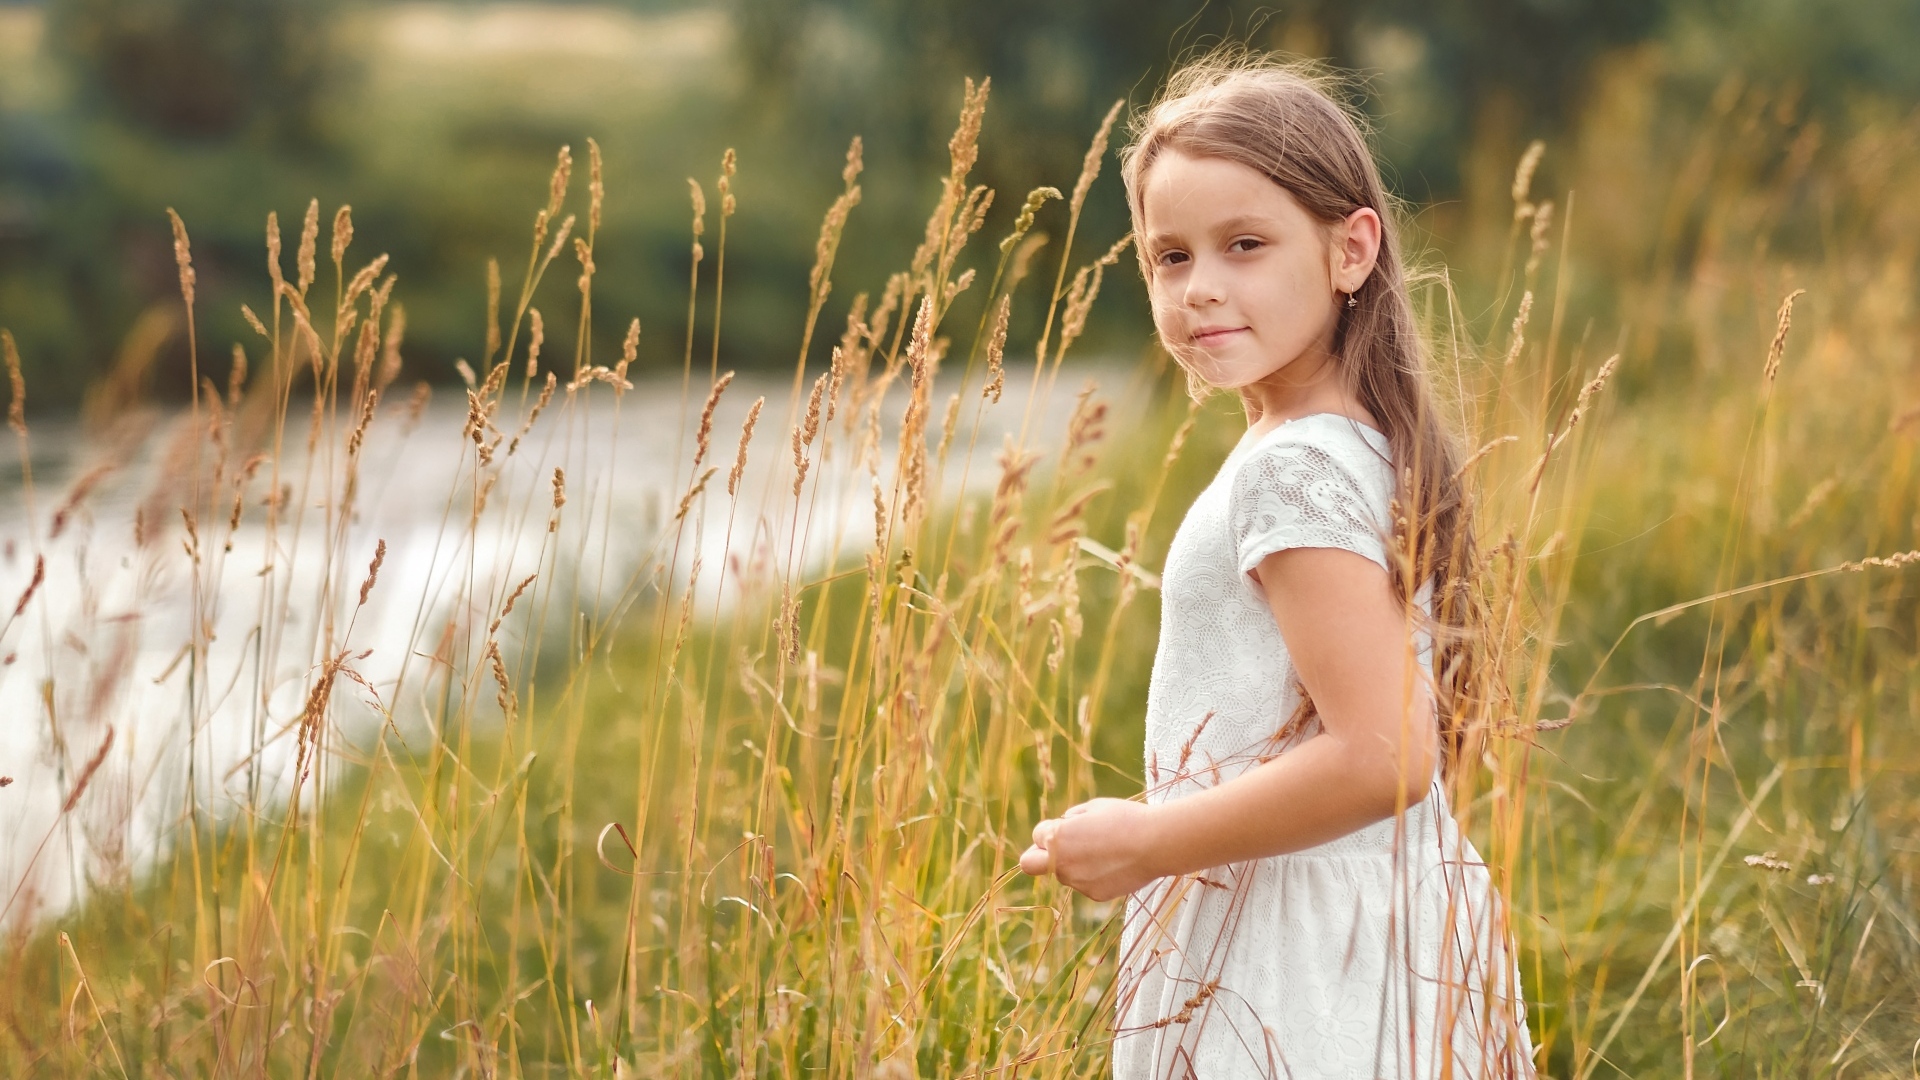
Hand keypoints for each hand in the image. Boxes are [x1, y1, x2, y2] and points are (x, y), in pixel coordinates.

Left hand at [1017, 798, 1160, 901]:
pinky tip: (1115, 863)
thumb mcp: (1094, 806)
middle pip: (1030, 864)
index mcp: (1058, 837)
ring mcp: (1078, 882)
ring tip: (1104, 851)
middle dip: (1037, 856)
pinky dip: (1093, 875)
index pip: (1038, 835)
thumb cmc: (1126, 819)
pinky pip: (1085, 884)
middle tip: (1056, 850)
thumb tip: (1063, 825)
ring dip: (1073, 864)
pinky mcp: (1095, 894)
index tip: (1067, 827)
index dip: (1051, 829)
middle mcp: (1062, 863)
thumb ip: (1071, 818)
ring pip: (1064, 873)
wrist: (1156, 844)